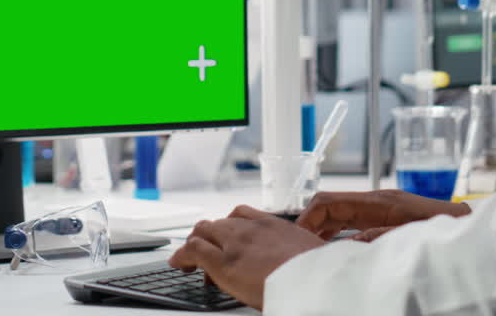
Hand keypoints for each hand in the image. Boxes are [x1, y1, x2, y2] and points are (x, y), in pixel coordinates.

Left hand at [168, 205, 325, 309]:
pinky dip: (183, 255)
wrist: (316, 281)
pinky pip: (194, 250)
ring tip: (189, 257)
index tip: (227, 237)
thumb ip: (296, 252)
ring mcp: (235, 243)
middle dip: (209, 234)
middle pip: (219, 222)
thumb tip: (298, 261)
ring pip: (203, 231)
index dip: (229, 226)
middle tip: (206, 250)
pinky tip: (178, 263)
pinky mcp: (223, 262)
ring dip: (196, 242)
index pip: (242, 214)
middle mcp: (251, 229)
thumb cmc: (317, 273)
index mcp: (273, 225)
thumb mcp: (310, 253)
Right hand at [296, 190, 470, 239]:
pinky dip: (336, 234)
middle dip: (309, 225)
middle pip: (330, 207)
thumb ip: (379, 237)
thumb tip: (346, 241)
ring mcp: (382, 209)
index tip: (295, 239)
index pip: (329, 202)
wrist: (474, 231)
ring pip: (339, 215)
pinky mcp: (388, 219)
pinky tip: (331, 250)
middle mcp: (378, 202)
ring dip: (321, 230)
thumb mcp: (411, 238)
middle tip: (295, 249)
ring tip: (307, 252)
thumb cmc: (449, 234)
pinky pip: (353, 222)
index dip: (307, 219)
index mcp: (380, 202)